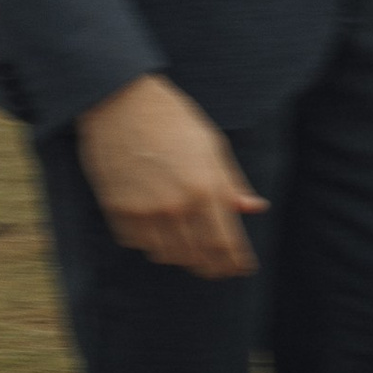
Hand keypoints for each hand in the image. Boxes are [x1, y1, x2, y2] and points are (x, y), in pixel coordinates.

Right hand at [78, 74, 268, 276]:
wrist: (119, 102)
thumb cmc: (172, 119)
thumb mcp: (211, 145)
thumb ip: (231, 182)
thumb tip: (255, 208)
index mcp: (205, 188)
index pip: (225, 242)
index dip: (235, 262)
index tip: (242, 269)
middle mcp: (176, 205)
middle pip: (197, 255)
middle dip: (213, 267)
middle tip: (220, 271)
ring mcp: (144, 210)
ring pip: (167, 255)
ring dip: (182, 258)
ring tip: (192, 255)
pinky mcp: (117, 210)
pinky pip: (137, 242)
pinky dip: (151, 244)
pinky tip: (159, 235)